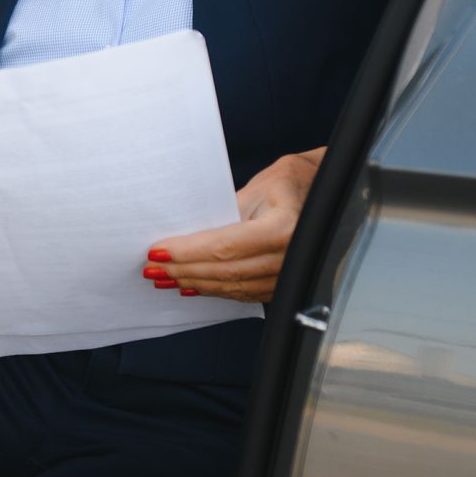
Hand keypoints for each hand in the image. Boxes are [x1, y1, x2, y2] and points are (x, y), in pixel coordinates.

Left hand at [141, 147, 325, 302]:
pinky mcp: (284, 285)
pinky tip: (192, 286)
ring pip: (232, 286)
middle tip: (152, 268)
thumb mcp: (257, 188)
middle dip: (184, 270)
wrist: (323, 193)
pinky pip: (243, 293)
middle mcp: (290, 257)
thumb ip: (223, 214)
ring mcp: (289, 276)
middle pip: (225, 271)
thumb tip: (184, 234)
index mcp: (283, 229)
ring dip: (194, 283)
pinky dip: (214, 290)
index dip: (187, 252)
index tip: (158, 252)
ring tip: (164, 278)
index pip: (224, 247)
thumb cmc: (289, 183)